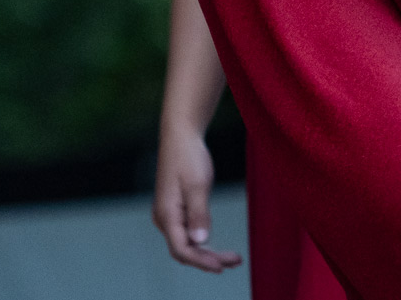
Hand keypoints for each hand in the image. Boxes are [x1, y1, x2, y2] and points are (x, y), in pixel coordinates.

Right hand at [152, 125, 241, 272]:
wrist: (181, 135)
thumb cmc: (188, 156)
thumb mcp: (197, 184)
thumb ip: (198, 214)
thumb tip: (199, 241)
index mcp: (166, 214)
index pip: (181, 249)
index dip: (201, 261)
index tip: (221, 267)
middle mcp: (164, 218)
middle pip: (185, 250)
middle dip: (209, 260)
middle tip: (236, 261)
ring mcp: (170, 215)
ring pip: (188, 244)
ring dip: (209, 253)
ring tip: (234, 258)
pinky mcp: (177, 210)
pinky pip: (189, 234)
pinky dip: (204, 242)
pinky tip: (219, 247)